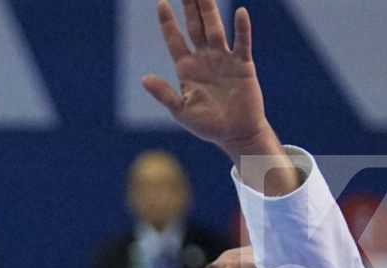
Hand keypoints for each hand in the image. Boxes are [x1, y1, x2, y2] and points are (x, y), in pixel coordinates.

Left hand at [142, 2, 272, 158]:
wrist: (235, 135)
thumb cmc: (207, 125)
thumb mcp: (181, 111)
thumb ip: (164, 94)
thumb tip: (143, 79)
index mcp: (186, 68)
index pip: (175, 39)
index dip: (168, 22)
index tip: (161, 3)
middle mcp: (204, 59)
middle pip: (195, 26)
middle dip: (190, 6)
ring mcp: (224, 59)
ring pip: (216, 29)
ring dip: (210, 10)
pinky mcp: (243, 65)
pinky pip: (242, 43)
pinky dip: (241, 29)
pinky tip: (239, 13)